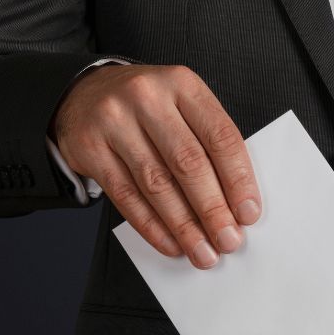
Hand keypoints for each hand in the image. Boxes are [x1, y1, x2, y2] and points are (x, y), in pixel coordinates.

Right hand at [51, 63, 261, 268]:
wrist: (84, 93)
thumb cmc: (147, 107)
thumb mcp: (182, 106)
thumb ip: (207, 143)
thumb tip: (235, 203)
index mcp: (181, 84)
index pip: (219, 136)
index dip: (238, 179)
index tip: (249, 213)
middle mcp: (147, 98)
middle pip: (188, 162)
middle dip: (212, 209)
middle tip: (228, 240)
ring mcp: (114, 121)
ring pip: (156, 184)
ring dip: (184, 225)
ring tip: (202, 250)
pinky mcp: (89, 148)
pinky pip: (126, 196)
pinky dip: (151, 226)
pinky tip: (171, 243)